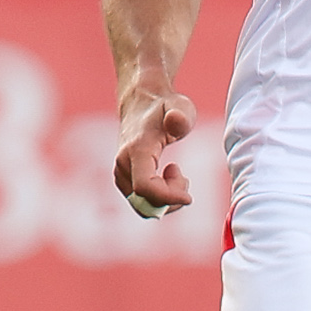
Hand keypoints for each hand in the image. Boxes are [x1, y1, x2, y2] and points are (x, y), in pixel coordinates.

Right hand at [115, 86, 195, 216]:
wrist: (142, 103)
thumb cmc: (165, 106)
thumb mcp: (180, 106)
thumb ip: (181, 116)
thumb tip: (175, 120)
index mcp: (136, 150)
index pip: (145, 187)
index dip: (168, 197)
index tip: (189, 196)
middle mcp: (123, 165)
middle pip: (145, 202)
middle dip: (170, 199)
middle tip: (183, 177)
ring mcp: (121, 174)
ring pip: (143, 206)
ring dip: (166, 199)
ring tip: (176, 173)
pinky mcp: (124, 180)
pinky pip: (142, 202)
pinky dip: (160, 198)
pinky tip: (168, 177)